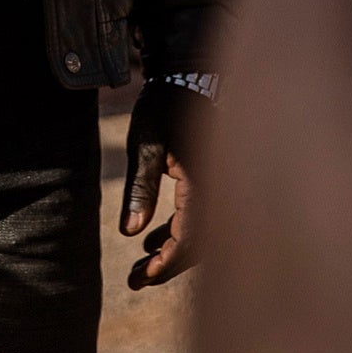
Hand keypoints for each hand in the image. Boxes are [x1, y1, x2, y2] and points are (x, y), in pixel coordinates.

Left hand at [121, 79, 200, 289]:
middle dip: (168, 265)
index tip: (142, 278)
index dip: (167, 263)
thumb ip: (140, 188)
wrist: (192, 71)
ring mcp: (222, 185)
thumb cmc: (166, 104)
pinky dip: (178, 233)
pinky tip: (151, 241)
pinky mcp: (214, 180)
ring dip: (172, 252)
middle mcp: (221, 188)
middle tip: (134, 281)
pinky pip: (202, 217)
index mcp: (206, 182)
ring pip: (202, 233)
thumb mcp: (146, 143)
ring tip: (139, 267)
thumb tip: (130, 232)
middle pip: (200, 243)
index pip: (190, 238)